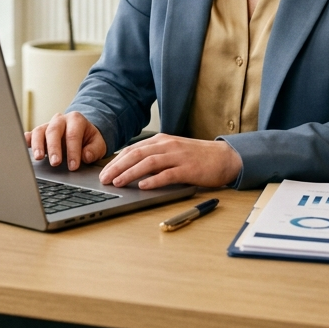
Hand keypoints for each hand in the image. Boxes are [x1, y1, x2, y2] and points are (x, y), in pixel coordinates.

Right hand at [26, 112, 107, 171]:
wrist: (81, 132)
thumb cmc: (88, 139)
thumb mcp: (98, 143)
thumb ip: (94, 149)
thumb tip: (86, 156)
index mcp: (76, 120)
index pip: (73, 135)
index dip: (73, 151)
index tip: (73, 166)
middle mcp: (60, 120)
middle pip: (54, 131)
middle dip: (54, 148)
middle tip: (55, 163)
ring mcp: (48, 125)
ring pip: (40, 131)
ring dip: (38, 145)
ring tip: (38, 157)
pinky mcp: (39, 133)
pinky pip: (31, 134)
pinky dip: (26, 139)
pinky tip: (22, 145)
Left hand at [98, 134, 241, 189]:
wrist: (224, 157)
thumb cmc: (197, 157)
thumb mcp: (172, 151)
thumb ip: (154, 156)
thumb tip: (131, 168)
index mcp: (161, 141)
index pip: (132, 149)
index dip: (116, 160)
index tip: (104, 171)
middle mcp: (167, 146)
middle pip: (136, 154)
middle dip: (117, 166)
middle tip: (104, 178)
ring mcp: (177, 156)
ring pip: (149, 162)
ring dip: (131, 173)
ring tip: (118, 182)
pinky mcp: (188, 169)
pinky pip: (168, 174)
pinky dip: (154, 180)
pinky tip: (143, 186)